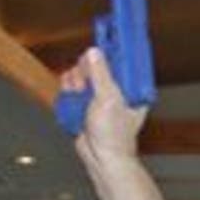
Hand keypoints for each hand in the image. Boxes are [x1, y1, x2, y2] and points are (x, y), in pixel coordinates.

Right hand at [63, 48, 149, 166]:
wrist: (101, 160)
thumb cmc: (114, 136)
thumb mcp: (109, 99)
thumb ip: (101, 74)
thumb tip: (94, 54)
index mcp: (130, 89)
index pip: (120, 61)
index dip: (109, 51)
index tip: (100, 40)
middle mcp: (116, 92)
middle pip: (96, 67)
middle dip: (86, 71)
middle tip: (85, 80)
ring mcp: (100, 99)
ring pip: (82, 77)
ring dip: (75, 82)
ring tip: (77, 92)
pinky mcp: (85, 107)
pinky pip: (73, 91)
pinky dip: (69, 91)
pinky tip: (70, 96)